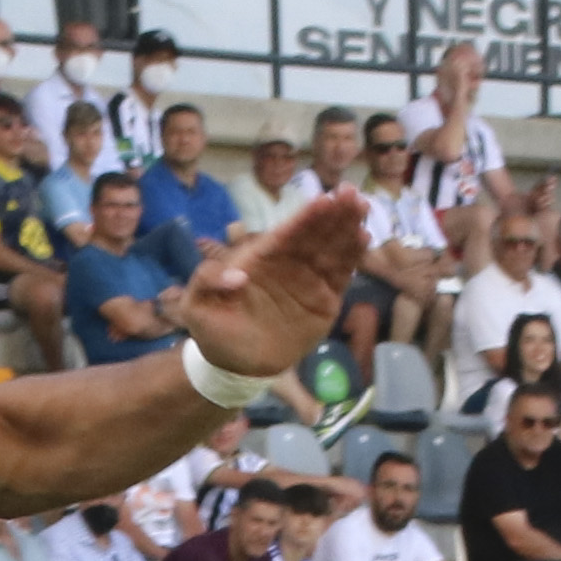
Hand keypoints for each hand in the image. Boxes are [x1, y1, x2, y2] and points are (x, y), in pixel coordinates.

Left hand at [174, 193, 373, 381]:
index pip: (288, 232)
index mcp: (262, 258)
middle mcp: (289, 263)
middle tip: (352, 195)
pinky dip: (353, 258)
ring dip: (348, 228)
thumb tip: (238, 275)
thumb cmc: (215, 330)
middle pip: (316, 234)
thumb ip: (207, 280)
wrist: (234, 365)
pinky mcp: (324, 301)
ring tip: (362, 208)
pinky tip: (364, 239)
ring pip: (332, 249)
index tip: (325, 199)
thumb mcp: (196, 305)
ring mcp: (309, 281)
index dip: (306, 216)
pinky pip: (341, 276)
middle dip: (334, 214)